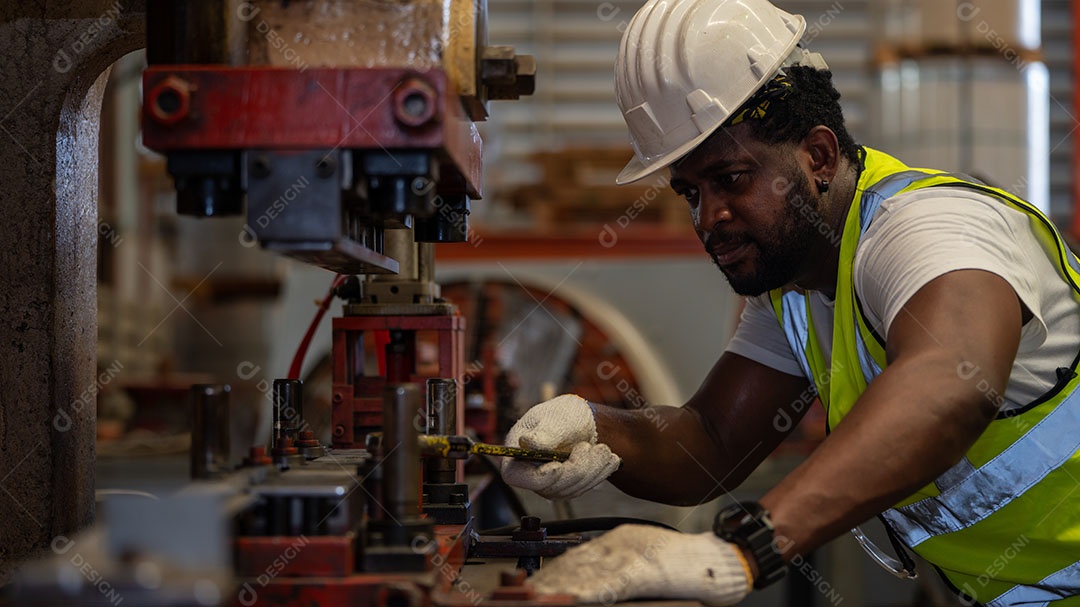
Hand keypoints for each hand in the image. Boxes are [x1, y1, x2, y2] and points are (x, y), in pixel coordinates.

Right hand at [501, 394, 620, 499]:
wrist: (583, 421)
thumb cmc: (563, 415)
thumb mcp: (555, 418)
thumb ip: (543, 433)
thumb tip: (526, 442)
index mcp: (516, 454)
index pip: (516, 476)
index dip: (537, 476)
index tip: (558, 466)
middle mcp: (529, 473)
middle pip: (550, 487)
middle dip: (576, 469)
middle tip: (591, 448)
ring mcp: (549, 484)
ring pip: (571, 489)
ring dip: (592, 470)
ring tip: (604, 449)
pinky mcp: (567, 488)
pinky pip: (584, 488)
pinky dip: (599, 473)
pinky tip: (609, 458)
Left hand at [529, 525, 751, 605]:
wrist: (717, 561)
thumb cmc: (685, 566)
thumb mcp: (643, 560)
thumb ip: (616, 567)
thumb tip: (586, 583)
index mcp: (619, 540)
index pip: (577, 556)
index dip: (554, 571)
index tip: (537, 584)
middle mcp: (620, 544)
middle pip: (576, 563)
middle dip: (551, 580)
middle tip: (531, 592)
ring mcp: (632, 555)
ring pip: (587, 572)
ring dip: (562, 587)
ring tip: (542, 596)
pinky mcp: (645, 570)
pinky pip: (612, 582)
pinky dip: (590, 590)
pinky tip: (575, 597)